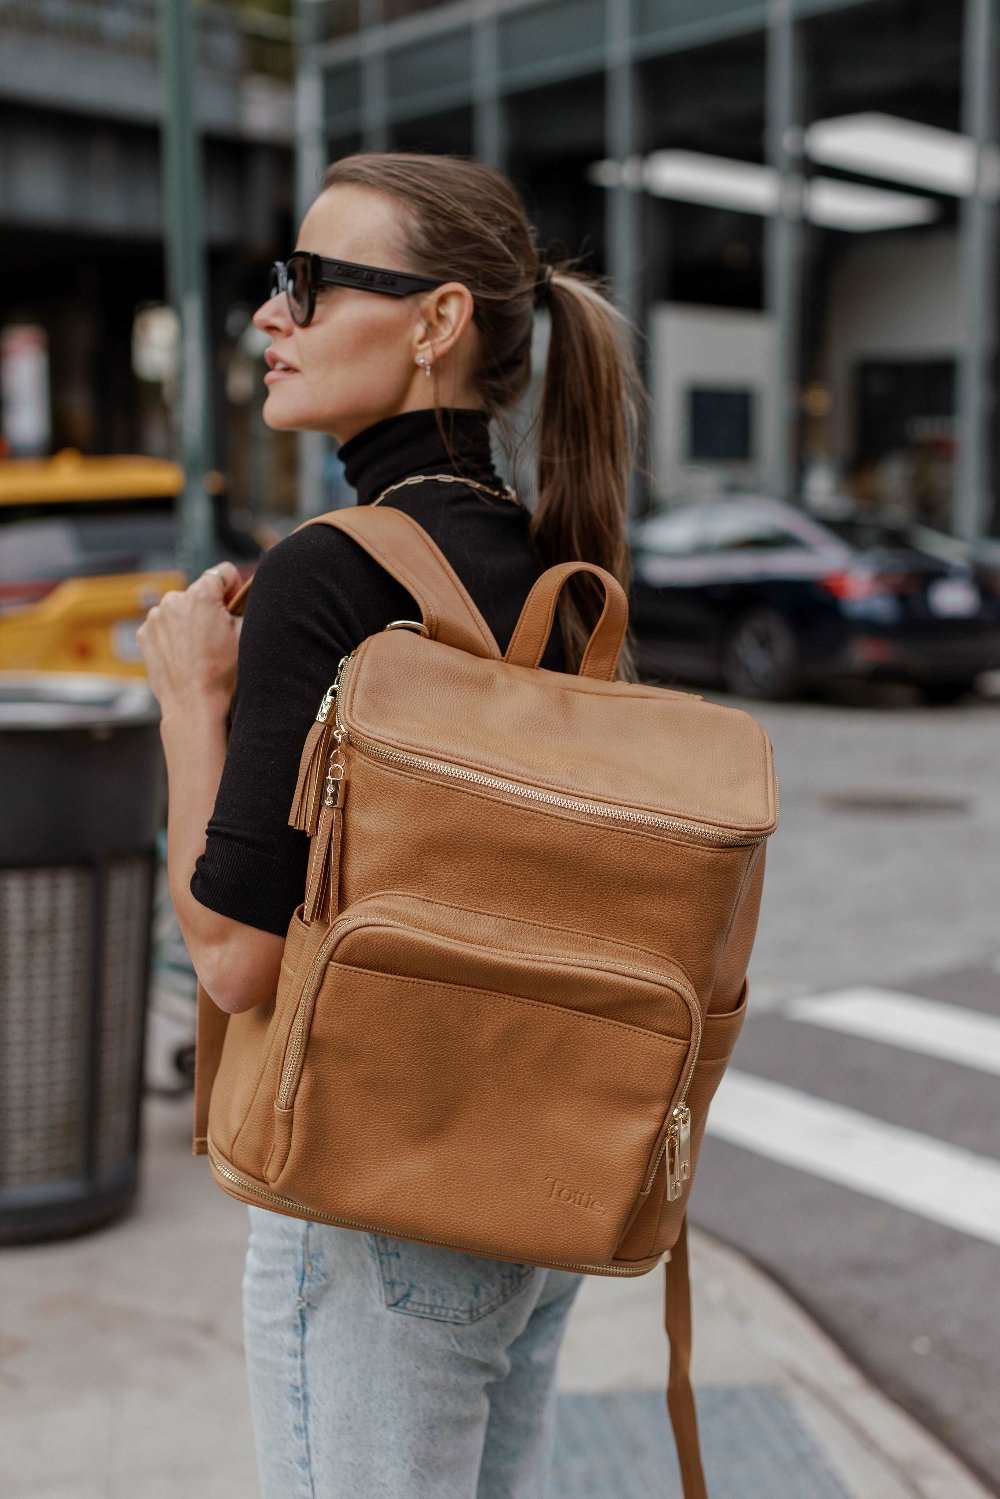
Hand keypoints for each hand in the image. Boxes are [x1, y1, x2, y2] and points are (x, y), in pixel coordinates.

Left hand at [137, 561, 243, 716]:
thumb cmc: (224, 674)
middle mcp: (173, 600)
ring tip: (199, 650)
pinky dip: (173, 636)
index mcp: (201, 595)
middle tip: (217, 637)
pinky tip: (184, 656)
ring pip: (180, 609)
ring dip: (189, 621)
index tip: (235, 610)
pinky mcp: (145, 635)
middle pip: (199, 592)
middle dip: (209, 607)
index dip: (234, 590)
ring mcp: (155, 618)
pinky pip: (164, 625)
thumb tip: (244, 595)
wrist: (194, 706)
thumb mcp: (247, 634)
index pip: (224, 572)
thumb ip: (246, 605)